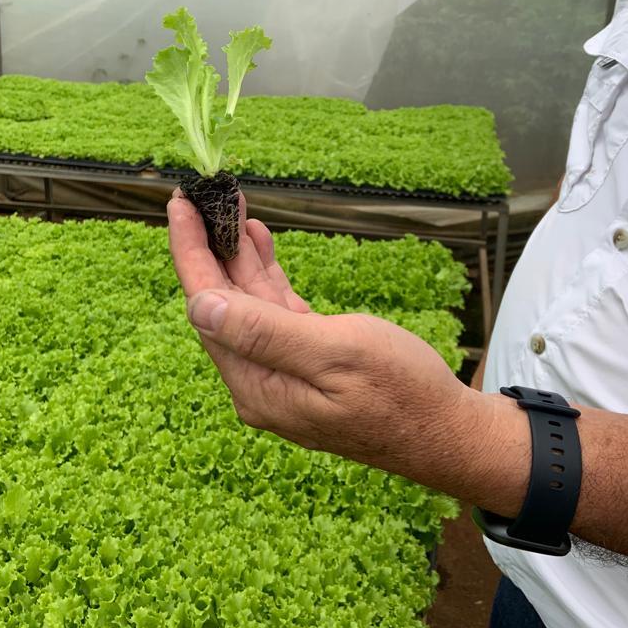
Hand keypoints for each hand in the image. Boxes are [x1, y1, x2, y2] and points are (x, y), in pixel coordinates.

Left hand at [167, 192, 493, 495]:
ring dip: (237, 257)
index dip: (190, 252)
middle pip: (220, 303)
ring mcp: (283, 375)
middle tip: (200, 194)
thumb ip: (263, 332)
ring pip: (247, 304)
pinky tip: (258, 245)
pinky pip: (274, 313)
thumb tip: (200, 305)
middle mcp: (261, 382)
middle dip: (208, 247)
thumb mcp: (335, 354)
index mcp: (258, 384)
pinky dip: (265, 276)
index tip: (179, 204)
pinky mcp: (308, 366)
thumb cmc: (402, 393)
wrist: (448, 433)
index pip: (207, 307)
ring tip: (230, 208)